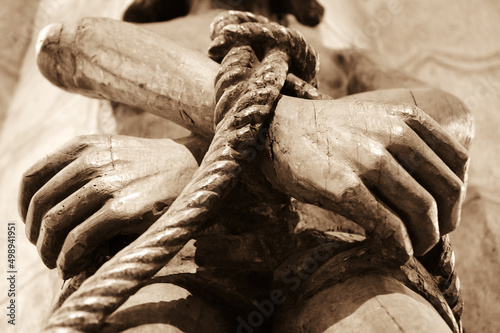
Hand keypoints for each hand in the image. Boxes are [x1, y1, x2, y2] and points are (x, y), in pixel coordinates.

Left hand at [19, 135, 199, 277]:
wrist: (195, 167)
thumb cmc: (151, 167)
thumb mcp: (112, 152)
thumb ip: (80, 169)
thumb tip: (46, 212)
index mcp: (84, 145)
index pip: (33, 178)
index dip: (25, 209)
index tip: (33, 226)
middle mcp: (92, 161)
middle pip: (42, 205)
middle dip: (38, 236)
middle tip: (46, 252)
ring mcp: (108, 184)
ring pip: (56, 223)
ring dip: (50, 251)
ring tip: (58, 262)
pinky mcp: (124, 209)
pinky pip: (80, 239)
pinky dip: (69, 257)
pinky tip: (74, 264)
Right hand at [264, 96, 468, 259]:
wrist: (276, 129)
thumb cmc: (326, 133)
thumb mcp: (374, 119)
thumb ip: (406, 142)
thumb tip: (430, 190)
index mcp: (406, 118)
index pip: (458, 163)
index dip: (455, 197)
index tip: (442, 216)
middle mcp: (393, 134)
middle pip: (445, 191)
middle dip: (444, 224)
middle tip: (427, 239)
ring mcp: (368, 159)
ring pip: (421, 211)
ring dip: (422, 240)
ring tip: (408, 249)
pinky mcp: (343, 186)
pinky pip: (388, 226)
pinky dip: (397, 248)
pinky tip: (389, 253)